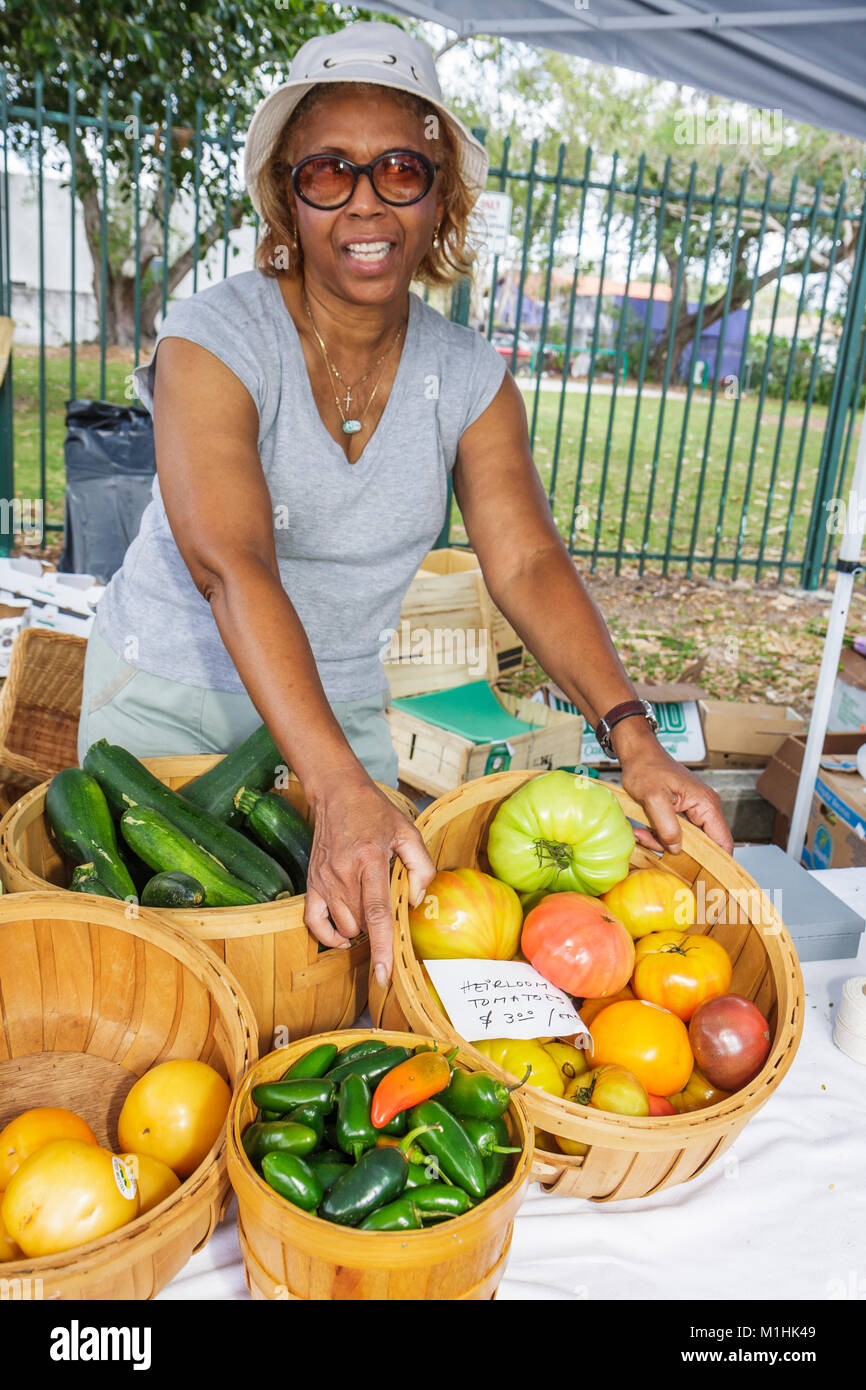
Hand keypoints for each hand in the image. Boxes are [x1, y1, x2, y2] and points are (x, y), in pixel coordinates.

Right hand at [303, 773, 436, 985]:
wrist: (337, 793)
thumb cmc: (376, 813)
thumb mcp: (408, 832)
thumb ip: (421, 867)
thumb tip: (415, 902)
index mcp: (369, 860)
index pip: (376, 913)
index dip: (381, 947)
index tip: (384, 975)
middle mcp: (342, 873)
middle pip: (361, 923)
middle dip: (378, 928)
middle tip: (388, 905)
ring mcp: (323, 880)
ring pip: (343, 926)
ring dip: (359, 929)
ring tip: (370, 908)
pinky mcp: (311, 883)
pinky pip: (314, 922)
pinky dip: (329, 935)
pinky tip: (344, 935)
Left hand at [612, 721, 733, 855]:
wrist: (637, 752)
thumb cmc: (646, 768)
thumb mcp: (653, 799)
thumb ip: (667, 826)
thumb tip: (677, 849)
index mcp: (706, 804)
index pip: (723, 841)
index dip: (718, 862)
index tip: (705, 879)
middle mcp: (705, 808)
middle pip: (702, 844)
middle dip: (678, 850)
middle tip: (653, 845)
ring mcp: (693, 810)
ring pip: (685, 839)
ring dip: (663, 841)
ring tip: (642, 833)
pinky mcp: (681, 811)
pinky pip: (675, 831)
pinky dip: (659, 834)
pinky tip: (643, 829)